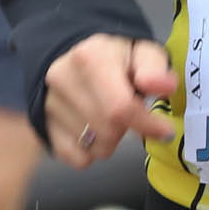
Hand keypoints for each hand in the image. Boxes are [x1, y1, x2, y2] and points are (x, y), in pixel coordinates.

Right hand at [41, 34, 176, 169]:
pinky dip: (92, 151)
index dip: (147, 124)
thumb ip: (155, 68)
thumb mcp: (142, 51)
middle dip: (129, 128)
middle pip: (108, 131)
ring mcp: (49, 105)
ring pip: (94, 148)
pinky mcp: (43, 125)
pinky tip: (95, 129)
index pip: (120, 107)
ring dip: (112, 140)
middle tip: (132, 111)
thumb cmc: (115, 55)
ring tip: (111, 115)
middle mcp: (63, 80)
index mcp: (90, 58)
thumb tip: (164, 86)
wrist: (74, 52)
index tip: (165, 130)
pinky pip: (77, 158)